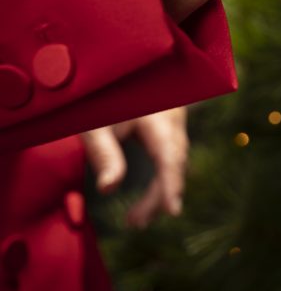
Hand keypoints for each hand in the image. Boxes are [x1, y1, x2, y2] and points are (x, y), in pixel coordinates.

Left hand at [80, 107, 188, 227]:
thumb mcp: (94, 123)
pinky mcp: (168, 127)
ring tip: (135, 219)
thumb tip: (109, 190)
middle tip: (134, 223)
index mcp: (158, 118)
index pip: (169, 157)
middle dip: (158, 196)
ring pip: (174, 162)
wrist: (115, 68)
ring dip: (159, 190)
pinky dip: (161, 178)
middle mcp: (173, 121)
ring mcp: (175, 123)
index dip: (171, 185)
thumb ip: (103, 154)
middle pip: (174, 164)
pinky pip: (171, 156)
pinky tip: (148, 197)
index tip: (172, 212)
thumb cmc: (101, 95)